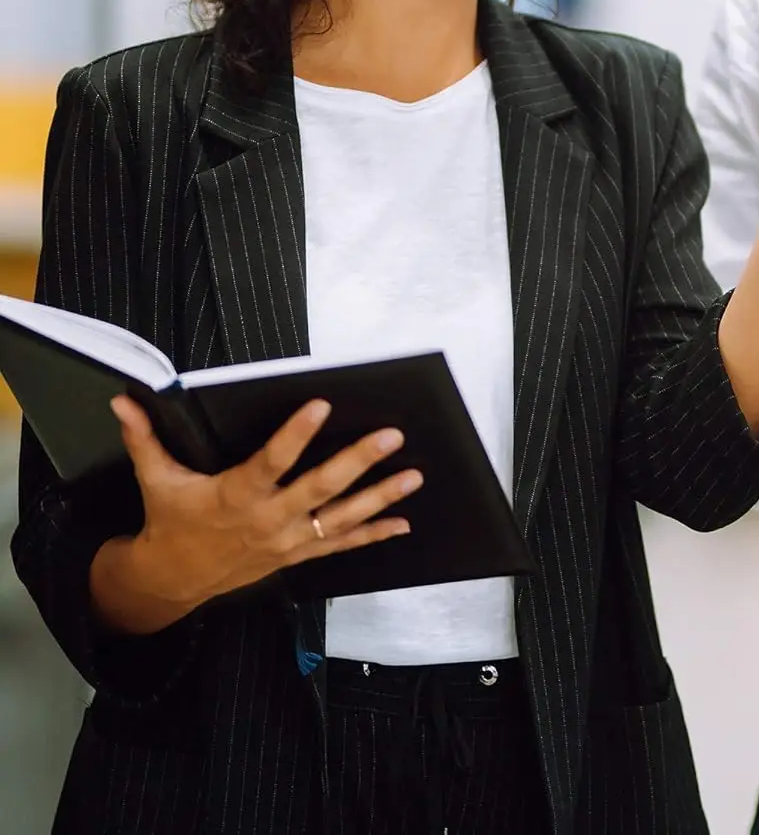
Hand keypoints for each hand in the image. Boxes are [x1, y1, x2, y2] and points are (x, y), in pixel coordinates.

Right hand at [97, 395, 421, 628]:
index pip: (271, 461)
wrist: (172, 580)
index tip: (322, 405)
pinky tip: (403, 523)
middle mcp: (268, 518)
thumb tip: (123, 399)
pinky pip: (340, 545)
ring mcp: (287, 540)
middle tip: (392, 436)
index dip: (296, 434)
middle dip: (358, 462)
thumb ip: (145, 438)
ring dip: (380, 498)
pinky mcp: (297, 554)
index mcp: (235, 494)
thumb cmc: (170, 519)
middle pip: (320, 488)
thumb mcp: (157, 479)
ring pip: (340, 518)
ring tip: (414, 476)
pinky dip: (373, 534)